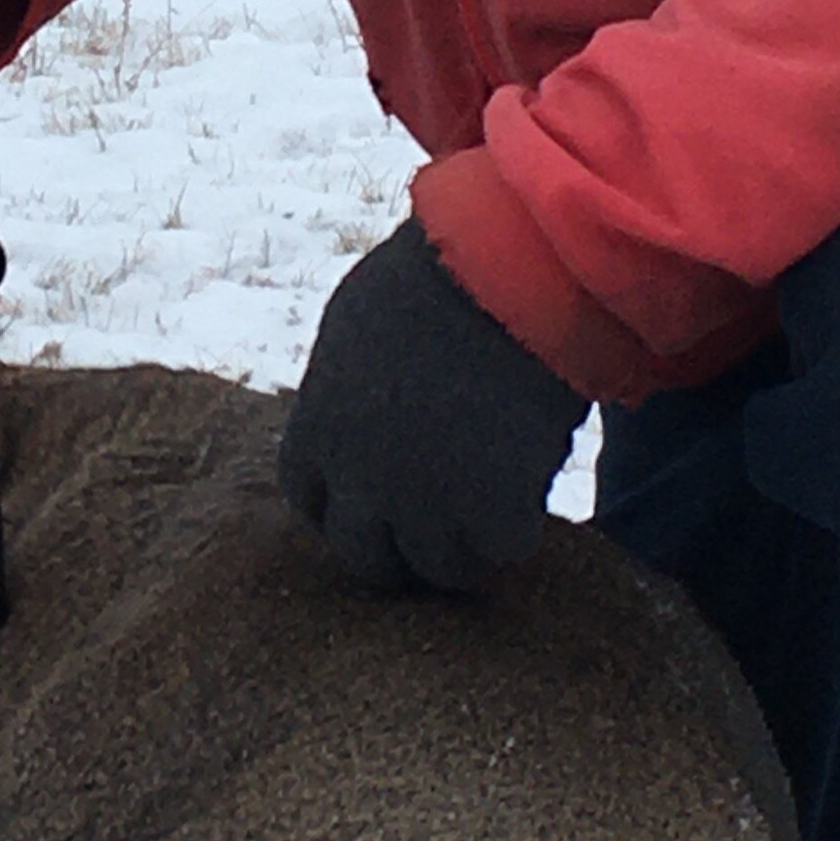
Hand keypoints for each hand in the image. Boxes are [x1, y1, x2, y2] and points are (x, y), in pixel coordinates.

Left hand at [279, 217, 588, 592]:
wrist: (502, 271)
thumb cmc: (433, 271)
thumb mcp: (355, 325)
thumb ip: (346, 384)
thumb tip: (355, 407)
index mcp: (318, 429)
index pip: (309, 501)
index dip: (343, 506)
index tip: (373, 500)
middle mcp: (359, 478)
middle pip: (364, 555)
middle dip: (398, 550)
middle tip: (435, 533)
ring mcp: (425, 502)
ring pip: (438, 568)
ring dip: (463, 551)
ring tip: (488, 525)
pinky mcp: (491, 510)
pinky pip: (503, 550)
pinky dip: (519, 531)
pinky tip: (530, 503)